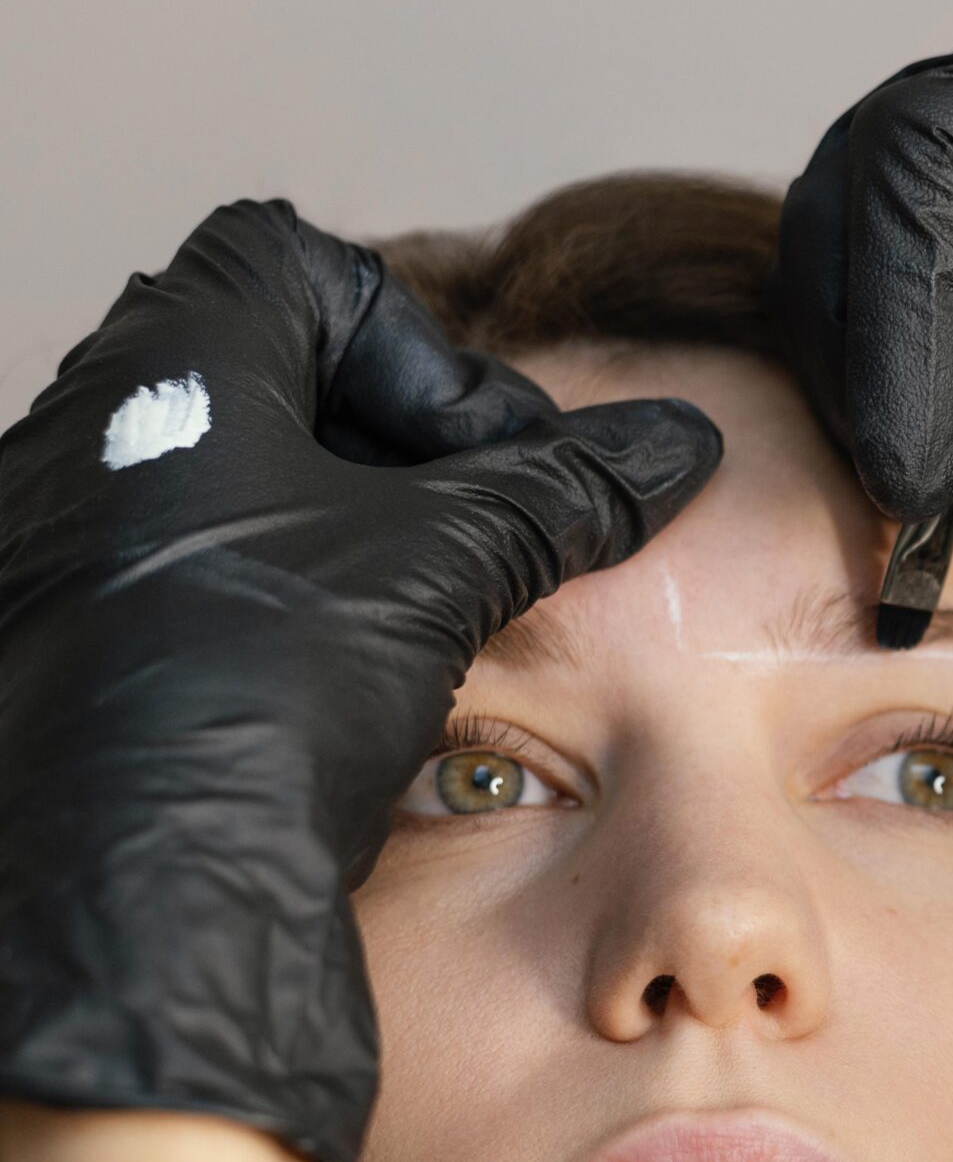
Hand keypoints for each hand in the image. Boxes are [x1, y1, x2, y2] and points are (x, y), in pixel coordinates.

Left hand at [0, 201, 721, 1161]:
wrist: (134, 895)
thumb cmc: (254, 690)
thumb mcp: (443, 562)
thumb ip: (564, 490)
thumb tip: (680, 445)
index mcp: (163, 369)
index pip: (297, 266)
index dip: (417, 343)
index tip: (484, 455)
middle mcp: (84, 438)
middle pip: (270, 375)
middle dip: (393, 446)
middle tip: (471, 534)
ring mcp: (63, 547)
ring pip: (232, 485)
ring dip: (343, 533)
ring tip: (417, 620)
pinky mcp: (68, 645)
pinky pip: (191, 580)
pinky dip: (282, 608)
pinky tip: (338, 692)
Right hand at [772, 3, 952, 555]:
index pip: (926, 166)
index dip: (899, 318)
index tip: (916, 466)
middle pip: (853, 221)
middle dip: (879, 384)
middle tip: (940, 512)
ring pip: (844, 288)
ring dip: (895, 422)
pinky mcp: (943, 252)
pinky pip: (876, 335)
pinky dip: (915, 427)